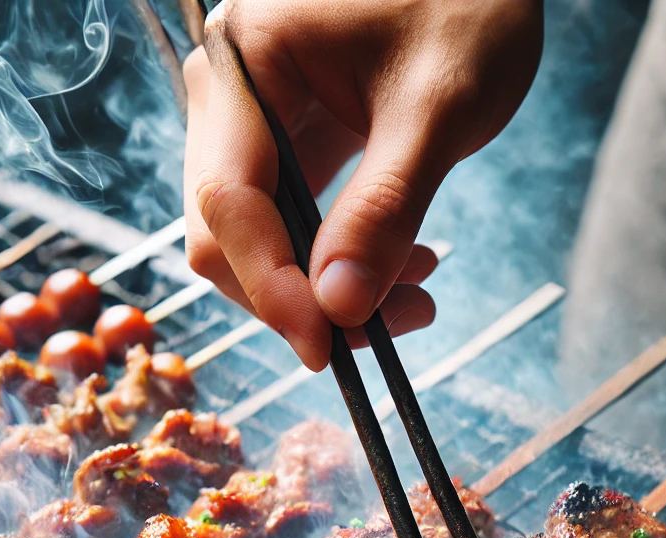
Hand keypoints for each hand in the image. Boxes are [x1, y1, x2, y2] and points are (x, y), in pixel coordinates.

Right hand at [183, 0, 543, 369]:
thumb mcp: (438, 106)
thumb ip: (384, 208)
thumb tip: (339, 308)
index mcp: (245, 63)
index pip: (228, 200)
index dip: (270, 286)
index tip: (323, 346)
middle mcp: (231, 96)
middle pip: (229, 232)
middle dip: (300, 296)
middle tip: (383, 329)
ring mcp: (258, 123)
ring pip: (261, 241)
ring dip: (327, 288)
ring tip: (416, 295)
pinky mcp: (292, 144)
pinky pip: (296, 225)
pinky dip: (342, 261)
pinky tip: (405, 269)